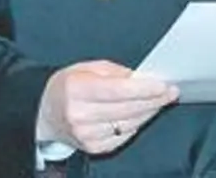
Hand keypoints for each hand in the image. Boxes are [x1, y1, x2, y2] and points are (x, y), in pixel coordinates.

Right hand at [36, 60, 178, 155]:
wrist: (45, 113)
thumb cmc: (68, 86)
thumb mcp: (86, 68)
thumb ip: (114, 72)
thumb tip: (141, 78)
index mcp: (76, 89)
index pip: (117, 91)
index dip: (143, 89)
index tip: (163, 85)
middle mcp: (79, 114)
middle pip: (127, 109)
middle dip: (153, 100)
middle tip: (170, 92)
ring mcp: (86, 134)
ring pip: (129, 124)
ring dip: (148, 112)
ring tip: (159, 101)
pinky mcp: (93, 147)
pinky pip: (123, 136)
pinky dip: (136, 125)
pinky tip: (141, 114)